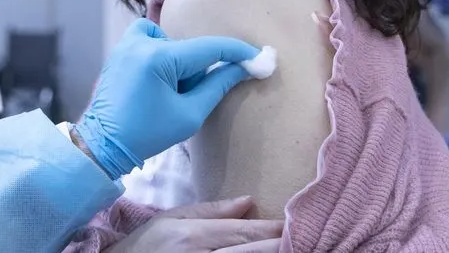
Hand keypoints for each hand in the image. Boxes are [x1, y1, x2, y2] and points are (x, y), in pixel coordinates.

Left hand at [76, 19, 260, 179]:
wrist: (103, 143)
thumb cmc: (147, 134)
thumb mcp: (189, 114)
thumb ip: (218, 85)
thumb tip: (244, 68)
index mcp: (158, 58)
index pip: (210, 49)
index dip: (238, 53)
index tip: (260, 57)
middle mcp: (141, 42)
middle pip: (189, 49)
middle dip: (195, 71)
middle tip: (183, 98)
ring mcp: (127, 43)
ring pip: (171, 43)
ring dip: (177, 63)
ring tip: (166, 91)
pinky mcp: (120, 48)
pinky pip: (150, 37)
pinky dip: (160, 52)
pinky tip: (155, 76)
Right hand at [108, 197, 282, 252]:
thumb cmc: (143, 247)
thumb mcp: (170, 220)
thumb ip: (210, 211)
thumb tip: (248, 201)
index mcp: (192, 237)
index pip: (246, 233)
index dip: (275, 231)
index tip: (295, 225)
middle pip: (255, 252)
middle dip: (281, 246)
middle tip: (306, 238)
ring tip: (291, 248)